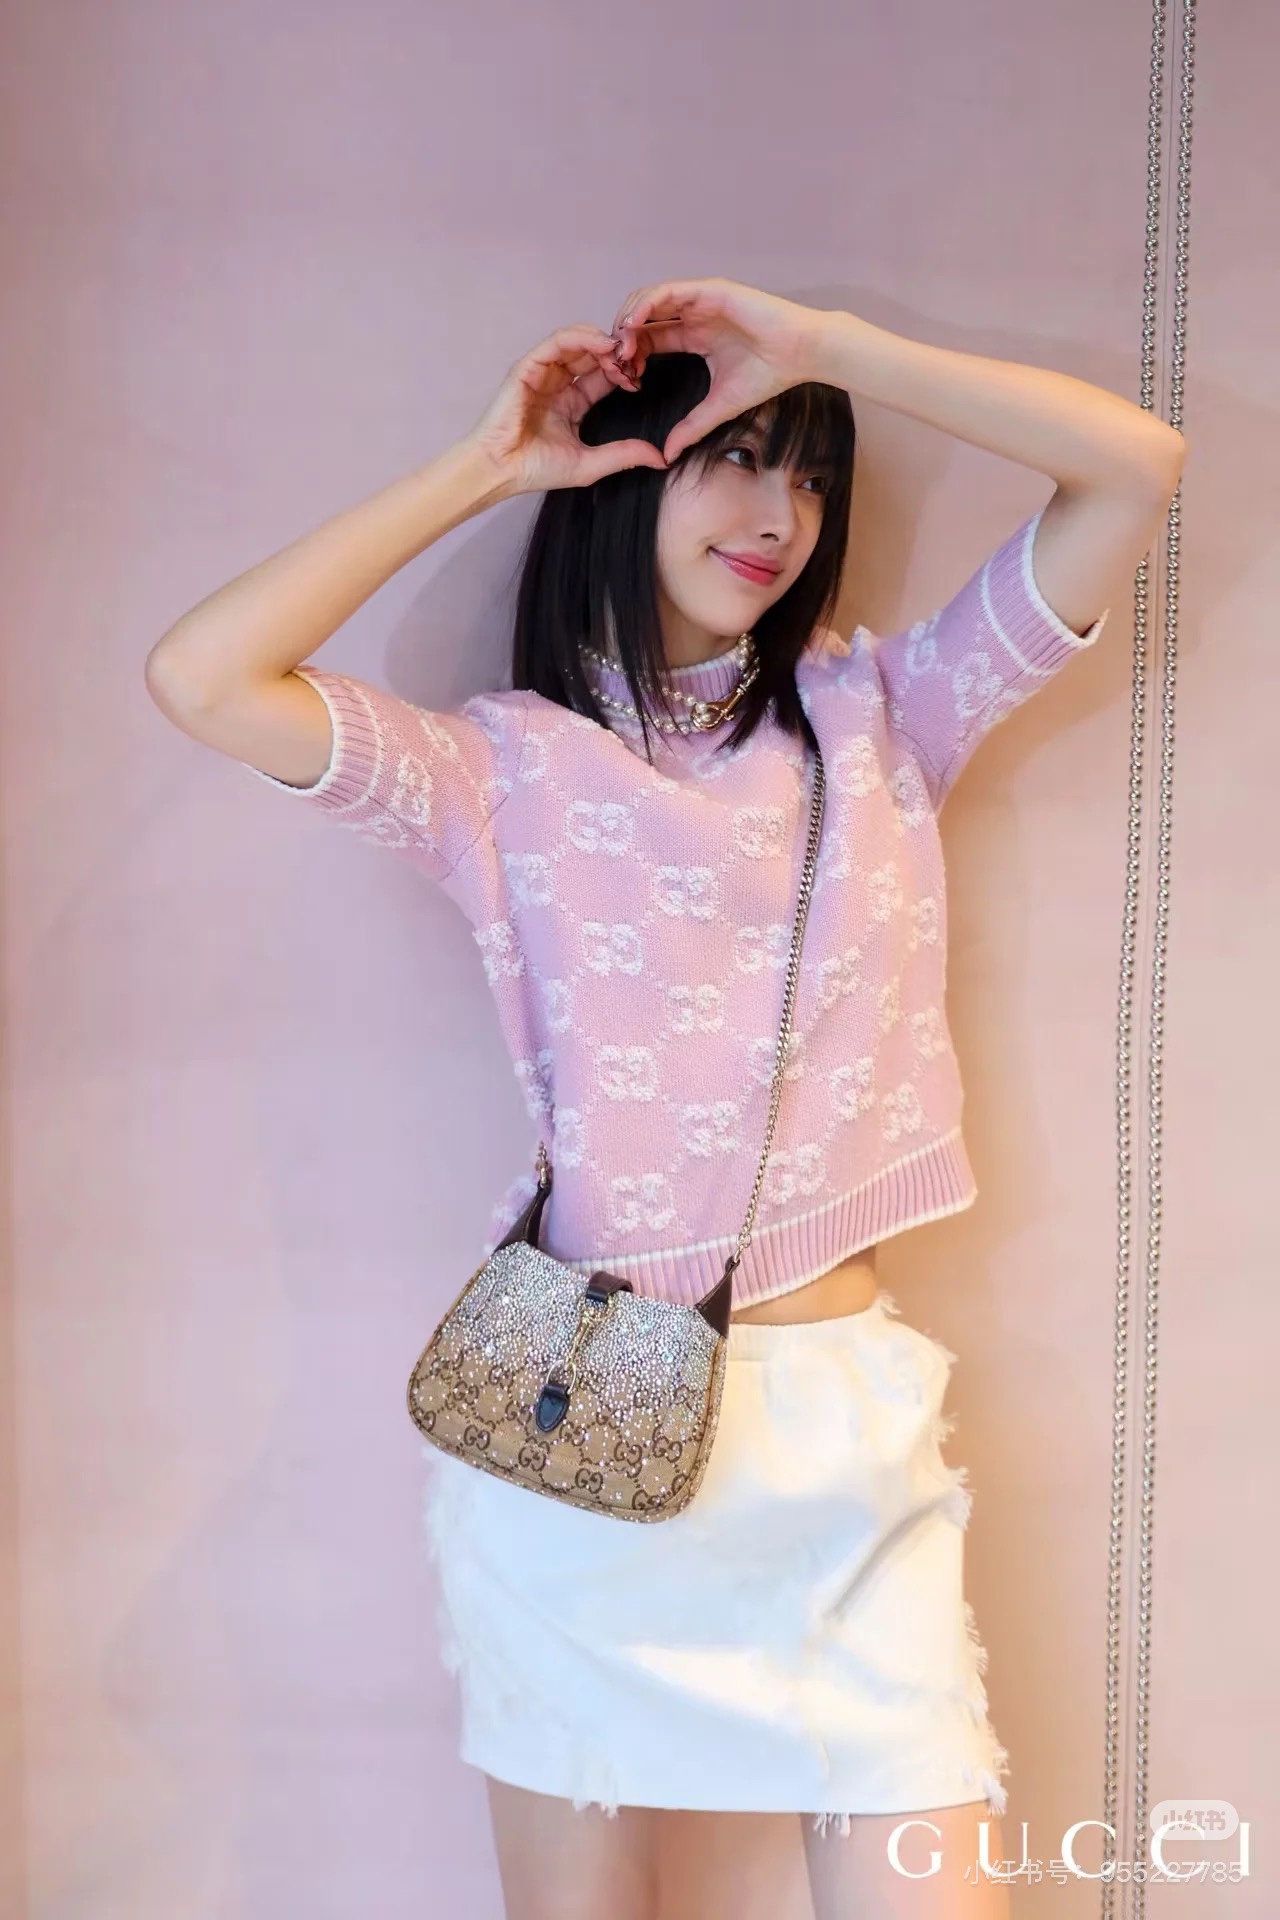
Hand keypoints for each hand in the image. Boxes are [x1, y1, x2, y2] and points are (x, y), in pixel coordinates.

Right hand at [463, 323, 667, 494]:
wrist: (502, 470)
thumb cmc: (537, 470)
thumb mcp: (591, 464)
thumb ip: (624, 455)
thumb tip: (661, 458)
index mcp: (572, 402)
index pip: (603, 376)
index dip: (623, 373)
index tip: (640, 379)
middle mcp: (559, 383)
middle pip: (593, 355)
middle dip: (616, 354)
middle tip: (635, 361)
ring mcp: (543, 372)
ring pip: (577, 341)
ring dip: (602, 342)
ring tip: (621, 351)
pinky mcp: (528, 366)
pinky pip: (557, 342)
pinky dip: (580, 338)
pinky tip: (601, 345)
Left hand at [609, 277, 825, 464]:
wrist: (800, 353)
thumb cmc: (768, 373)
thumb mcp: (719, 406)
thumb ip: (692, 427)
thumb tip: (668, 455)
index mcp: (694, 335)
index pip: (651, 338)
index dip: (632, 355)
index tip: (621, 378)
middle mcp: (694, 314)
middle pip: (644, 317)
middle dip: (624, 337)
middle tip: (614, 362)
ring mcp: (700, 299)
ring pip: (650, 300)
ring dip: (629, 320)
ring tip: (619, 345)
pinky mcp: (709, 290)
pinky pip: (668, 292)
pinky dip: (646, 305)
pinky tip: (633, 325)